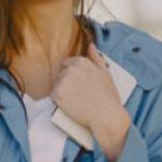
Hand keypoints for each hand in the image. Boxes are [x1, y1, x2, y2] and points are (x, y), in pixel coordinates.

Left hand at [52, 44, 130, 161]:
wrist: (107, 116)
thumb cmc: (108, 96)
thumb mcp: (106, 73)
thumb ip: (96, 57)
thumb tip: (90, 45)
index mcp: (81, 61)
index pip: (67, 64)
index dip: (73, 76)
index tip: (80, 85)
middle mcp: (70, 69)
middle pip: (60, 74)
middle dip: (67, 83)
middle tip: (79, 95)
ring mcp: (62, 81)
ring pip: (56, 85)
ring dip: (63, 92)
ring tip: (77, 101)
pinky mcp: (57, 94)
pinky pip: (53, 96)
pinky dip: (59, 102)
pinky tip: (71, 106)